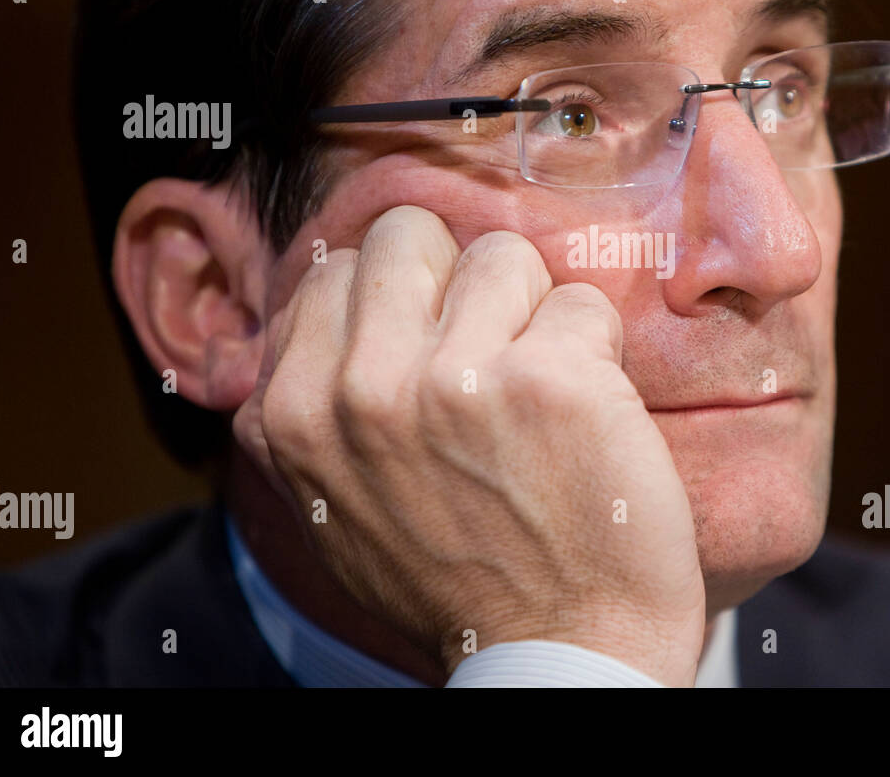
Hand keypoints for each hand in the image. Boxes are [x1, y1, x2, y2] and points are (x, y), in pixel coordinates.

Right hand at [234, 206, 705, 685]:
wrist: (556, 656)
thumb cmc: (456, 582)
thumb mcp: (333, 503)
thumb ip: (320, 401)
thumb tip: (331, 301)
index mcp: (294, 413)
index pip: (337, 267)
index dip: (401, 299)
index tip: (433, 345)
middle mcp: (361, 389)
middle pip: (412, 234)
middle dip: (460, 280)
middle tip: (492, 350)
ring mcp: (455, 380)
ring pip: (504, 256)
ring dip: (533, 315)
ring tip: (540, 396)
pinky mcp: (550, 380)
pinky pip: (581, 303)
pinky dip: (596, 351)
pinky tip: (586, 418)